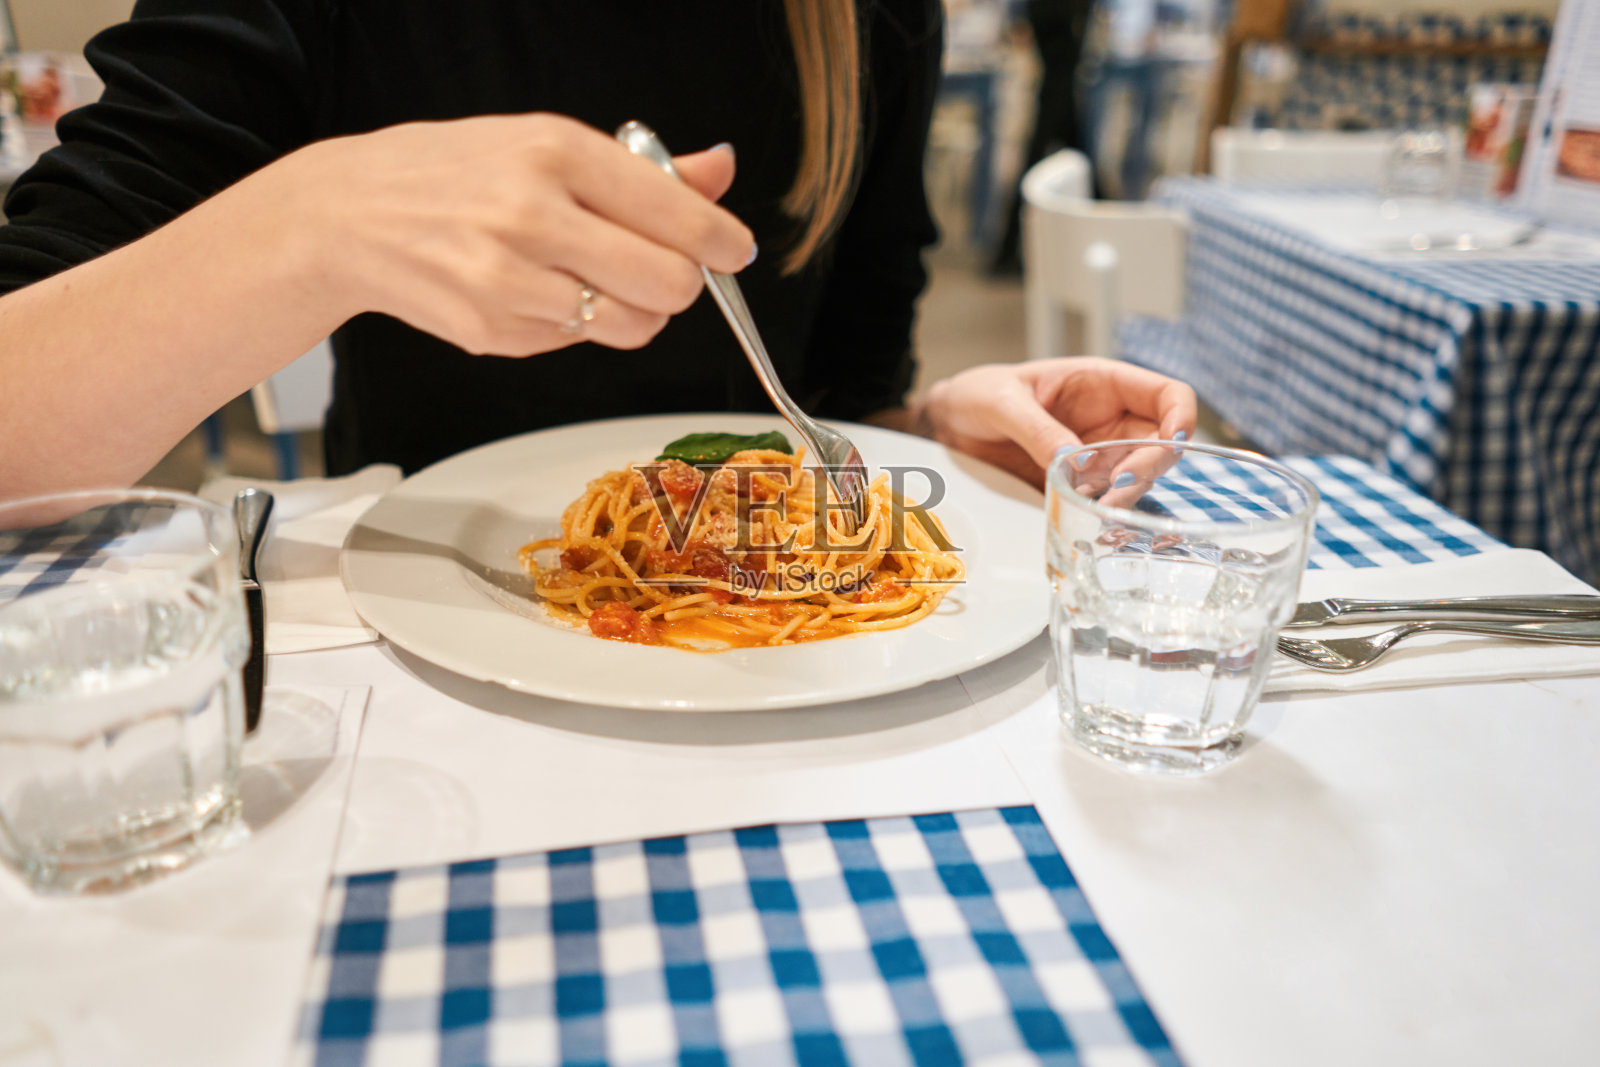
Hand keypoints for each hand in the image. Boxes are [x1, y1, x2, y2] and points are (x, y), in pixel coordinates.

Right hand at [265, 113, 754, 355]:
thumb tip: (718, 171)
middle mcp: (534, 216)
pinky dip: (574, 326)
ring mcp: (511, 282)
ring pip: (633, 326)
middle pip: (669, 285)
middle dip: (681, 285)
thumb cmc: (450, 173)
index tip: (731, 250)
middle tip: (663, 271)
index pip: (678, 216)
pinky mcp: (493, 332)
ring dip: (630, 310)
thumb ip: (642, 168)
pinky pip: (578, 343)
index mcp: (556, 154)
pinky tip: (533, 290)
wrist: (347, 215)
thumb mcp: (543, 142)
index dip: (721, 242)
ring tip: (590, 277)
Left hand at [921, 357, 1196, 485]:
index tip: (1171, 442)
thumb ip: (1038, 428)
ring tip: (1097, 507)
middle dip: (1149, 467)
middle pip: (1162, 445)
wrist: (949, 424)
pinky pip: (1105, 501)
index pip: (1167, 394)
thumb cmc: (978, 394)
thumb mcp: (1002, 402)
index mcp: (1104, 384)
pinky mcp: (1079, 486)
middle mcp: (1111, 421)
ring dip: (1126, 495)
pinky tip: (1087, 518)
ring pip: (1138, 478)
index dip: (1181, 417)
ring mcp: (1098, 455)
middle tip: (1116, 489)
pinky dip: (1103, 511)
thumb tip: (1075, 461)